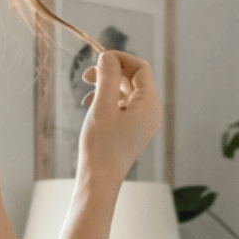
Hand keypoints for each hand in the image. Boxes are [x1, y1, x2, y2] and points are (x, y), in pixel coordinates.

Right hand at [78, 48, 160, 182]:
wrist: (99, 181)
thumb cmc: (101, 146)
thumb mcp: (102, 106)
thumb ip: (107, 77)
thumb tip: (108, 57)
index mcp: (150, 104)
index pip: (140, 68)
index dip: (120, 59)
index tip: (98, 59)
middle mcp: (151, 112)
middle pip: (134, 79)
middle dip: (111, 73)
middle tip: (86, 76)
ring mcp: (144, 123)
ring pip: (127, 93)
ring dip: (107, 87)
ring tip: (86, 92)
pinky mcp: (134, 131)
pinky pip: (124, 107)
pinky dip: (109, 101)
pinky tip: (91, 106)